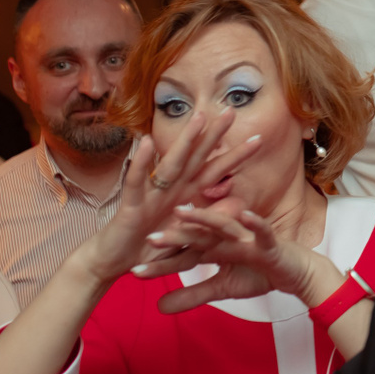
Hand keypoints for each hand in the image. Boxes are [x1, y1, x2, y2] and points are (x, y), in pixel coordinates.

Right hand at [75, 110, 261, 286]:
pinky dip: (142, 163)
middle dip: (214, 135)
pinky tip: (147, 142)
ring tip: (199, 117)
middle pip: (197, 157)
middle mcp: (171, 189)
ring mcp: (152, 194)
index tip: (259, 138)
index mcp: (185, 195)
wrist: (115, 263)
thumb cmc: (150, 249)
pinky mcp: (132, 206)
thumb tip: (236, 209)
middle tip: (232, 111)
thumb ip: (209, 226)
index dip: (235, 156)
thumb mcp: (188, 241)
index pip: (215, 171)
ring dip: (185, 140)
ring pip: (172, 163)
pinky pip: (137, 182)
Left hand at [141, 204, 326, 315]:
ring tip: (183, 212)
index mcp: (214, 247)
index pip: (184, 255)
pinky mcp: (269, 241)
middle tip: (148, 238)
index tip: (136, 270)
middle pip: (197, 236)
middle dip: (175, 237)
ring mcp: (248, 237)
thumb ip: (192, 295)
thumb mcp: (222, 289)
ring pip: (224, 226)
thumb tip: (158, 307)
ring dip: (205, 219)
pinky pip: (262, 230)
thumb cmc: (259, 274)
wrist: (294, 273)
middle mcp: (227, 238)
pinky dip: (254, 222)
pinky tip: (245, 214)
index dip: (162, 262)